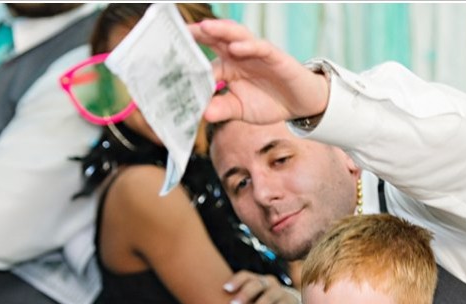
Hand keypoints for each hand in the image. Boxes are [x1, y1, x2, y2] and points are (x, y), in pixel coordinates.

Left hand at [188, 19, 328, 123]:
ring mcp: (255, 53)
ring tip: (204, 28)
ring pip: (235, 36)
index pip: (203, 60)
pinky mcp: (274, 56)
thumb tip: (201, 114)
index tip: (166, 59)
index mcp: (227, 67)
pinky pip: (259, 47)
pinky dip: (247, 46)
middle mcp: (238, 55)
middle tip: (178, 31)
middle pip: (215, 39)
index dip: (187, 59)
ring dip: (220, 31)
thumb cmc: (269, 102)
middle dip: (198, 33)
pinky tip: (235, 48)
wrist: (299, 104)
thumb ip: (221, 109)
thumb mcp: (240, 110)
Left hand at [224, 270, 299, 303]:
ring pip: (269, 297)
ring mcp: (280, 292)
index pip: (246, 276)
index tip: (225, 290)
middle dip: (244, 295)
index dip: (236, 281)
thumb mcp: (253, 299)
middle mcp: (268, 283)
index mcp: (257, 280)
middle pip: (256, 284)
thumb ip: (238, 300)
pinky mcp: (290, 303)